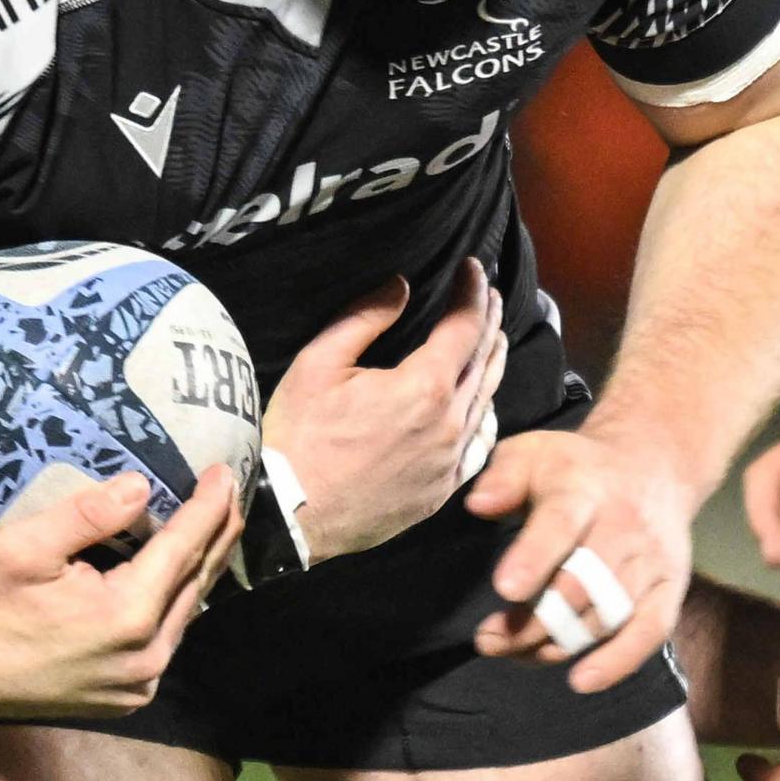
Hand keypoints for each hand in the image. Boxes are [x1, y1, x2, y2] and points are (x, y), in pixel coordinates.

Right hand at [0, 466, 239, 720]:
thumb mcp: (24, 546)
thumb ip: (87, 515)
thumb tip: (142, 486)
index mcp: (126, 615)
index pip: (184, 548)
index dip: (208, 507)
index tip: (225, 472)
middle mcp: (145, 656)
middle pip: (195, 580)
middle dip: (216, 532)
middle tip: (231, 490)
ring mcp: (139, 683)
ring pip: (187, 612)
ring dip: (201, 566)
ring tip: (215, 525)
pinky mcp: (128, 697)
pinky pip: (168, 638)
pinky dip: (179, 602)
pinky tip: (180, 576)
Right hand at [263, 261, 506, 561]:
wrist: (287, 513)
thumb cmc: (298, 435)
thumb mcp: (320, 363)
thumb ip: (366, 318)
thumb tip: (402, 285)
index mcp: (423, 389)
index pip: (465, 328)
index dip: (471, 293)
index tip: (472, 267)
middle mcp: (448, 426)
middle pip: (483, 362)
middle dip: (487, 321)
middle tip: (487, 295)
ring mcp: (449, 463)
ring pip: (486, 403)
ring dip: (491, 364)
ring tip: (492, 338)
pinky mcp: (440, 491)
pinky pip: (476, 446)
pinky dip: (483, 415)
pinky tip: (482, 403)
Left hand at [468, 427, 696, 694]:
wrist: (653, 466)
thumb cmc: (575, 468)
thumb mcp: (532, 453)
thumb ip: (502, 477)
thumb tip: (479, 506)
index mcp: (586, 486)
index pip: (562, 522)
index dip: (535, 556)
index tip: (504, 589)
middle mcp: (625, 524)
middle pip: (581, 583)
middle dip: (532, 620)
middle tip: (490, 638)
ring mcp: (651, 559)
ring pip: (605, 614)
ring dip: (556, 644)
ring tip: (512, 651)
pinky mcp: (669, 587)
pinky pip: (649, 632)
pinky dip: (617, 662)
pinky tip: (580, 680)